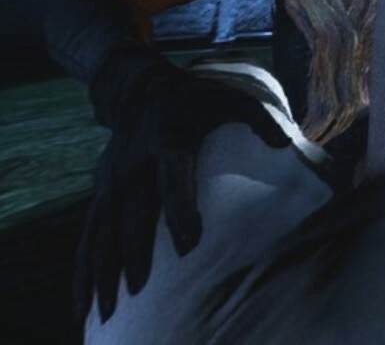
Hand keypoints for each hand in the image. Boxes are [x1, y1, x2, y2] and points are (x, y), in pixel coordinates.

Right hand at [74, 58, 289, 325]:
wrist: (141, 89)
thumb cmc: (198, 99)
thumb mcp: (231, 98)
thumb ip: (260, 119)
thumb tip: (285, 144)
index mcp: (169, 139)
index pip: (173, 180)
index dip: (179, 211)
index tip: (187, 245)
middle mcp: (134, 162)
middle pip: (133, 214)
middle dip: (135, 253)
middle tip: (142, 290)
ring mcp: (111, 179)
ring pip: (102, 231)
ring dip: (101, 270)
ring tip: (106, 310)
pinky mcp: (100, 192)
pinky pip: (89, 235)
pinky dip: (84, 269)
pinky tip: (84, 302)